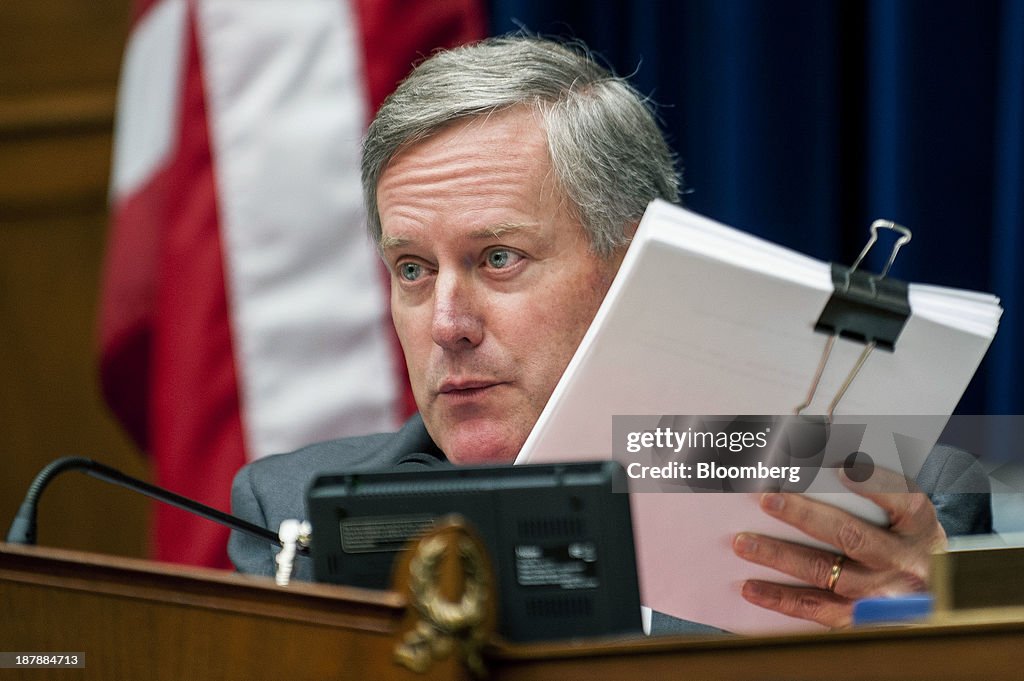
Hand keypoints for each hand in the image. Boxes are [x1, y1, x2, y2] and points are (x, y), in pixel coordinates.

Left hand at [731, 466, 946, 627]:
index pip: (903, 499)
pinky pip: (815, 609)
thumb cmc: (909, 543)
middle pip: (850, 535)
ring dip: (779, 556)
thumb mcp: (909, 515)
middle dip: (804, 515)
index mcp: (920, 527)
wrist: (937, 598)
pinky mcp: (860, 618)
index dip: (873, 482)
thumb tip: (825, 456)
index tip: (840, 467)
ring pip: (825, 571)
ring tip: (743, 543)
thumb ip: (877, 488)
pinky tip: (750, 587)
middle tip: (766, 499)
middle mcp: (904, 561)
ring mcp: (882, 594)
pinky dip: (780, 599)